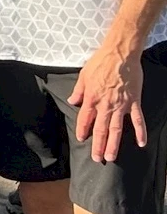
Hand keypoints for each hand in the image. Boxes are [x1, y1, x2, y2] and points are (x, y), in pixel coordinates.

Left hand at [69, 43, 147, 162]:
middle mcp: (106, 104)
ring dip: (114, 144)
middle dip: (98, 145)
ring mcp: (121, 105)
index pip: (85, 118)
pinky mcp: (134, 102)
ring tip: (111, 157)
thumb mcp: (83, 75)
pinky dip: (140, 132)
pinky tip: (141, 143)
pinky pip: (138, 120)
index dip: (82, 129)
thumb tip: (72, 101)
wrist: (119, 55)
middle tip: (97, 158)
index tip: (81, 139)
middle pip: (100, 128)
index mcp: (92, 98)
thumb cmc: (100, 62)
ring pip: (117, 129)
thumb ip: (78, 91)